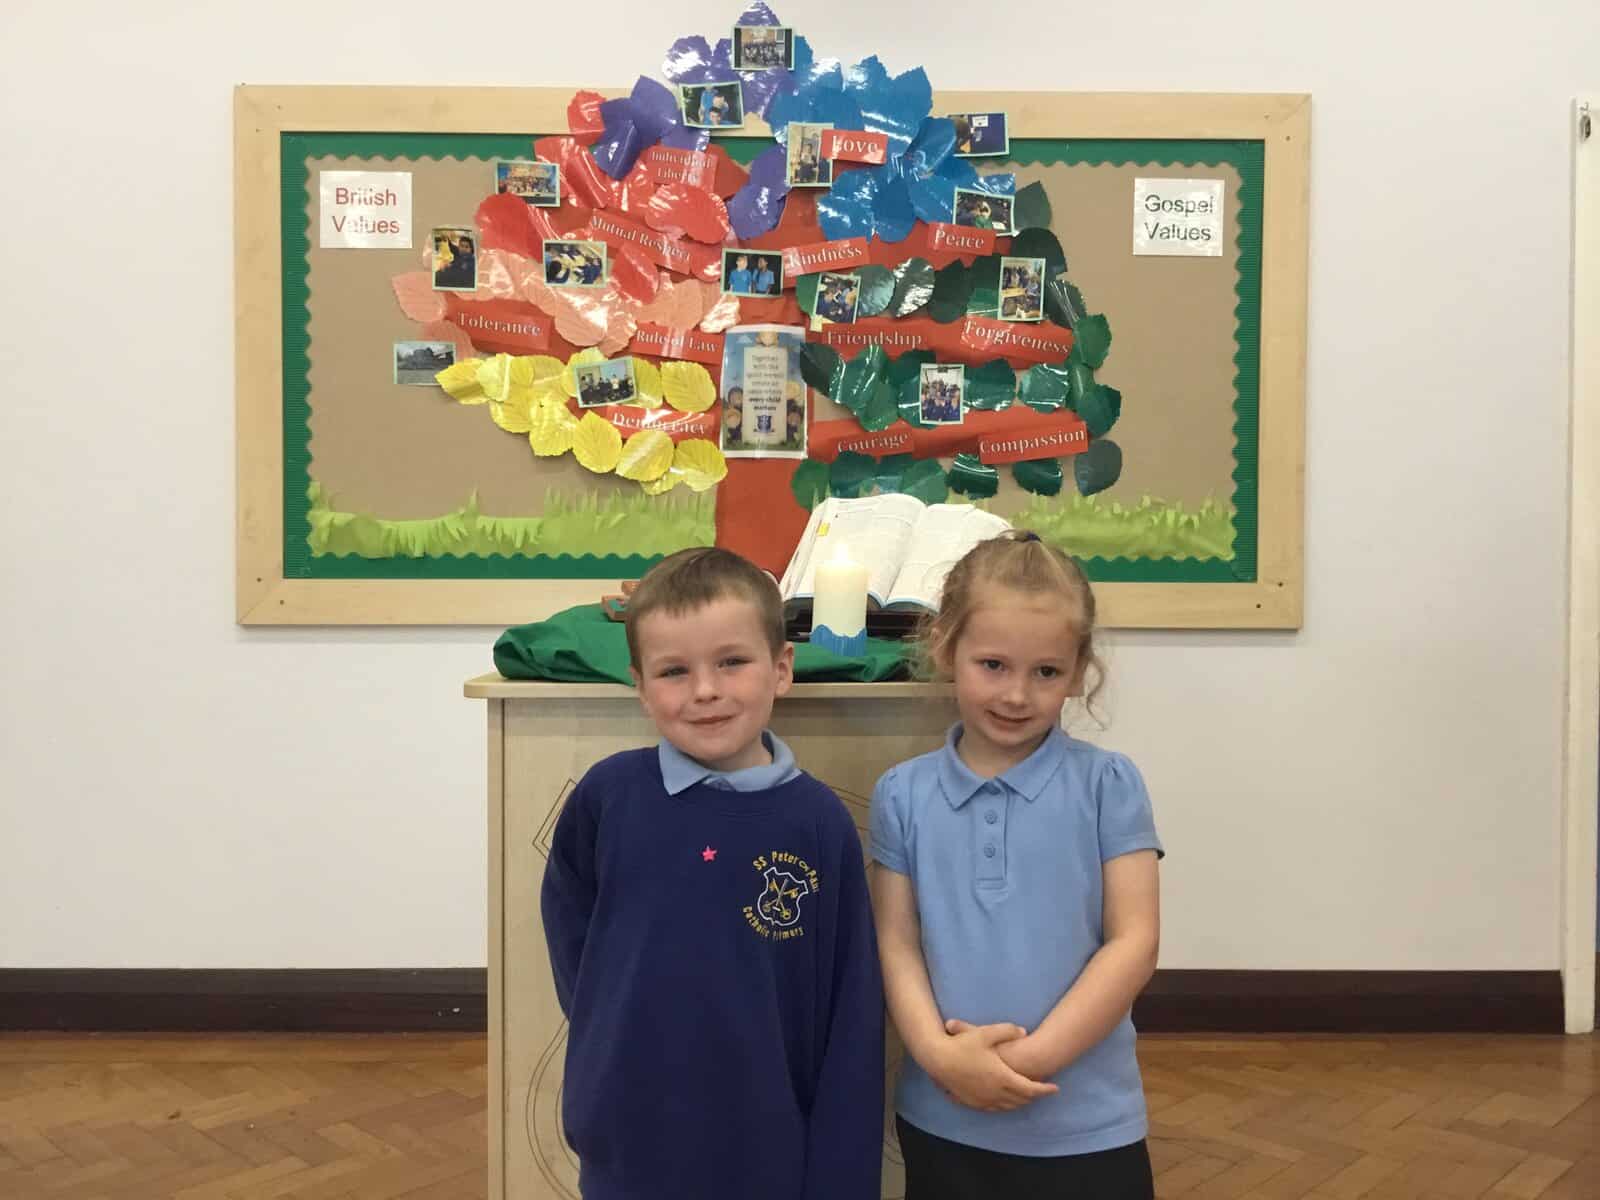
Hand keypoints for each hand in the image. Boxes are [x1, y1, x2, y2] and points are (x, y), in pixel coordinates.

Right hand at [927, 1021, 1058, 1112]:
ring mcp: (983, 1100)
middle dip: (1034, 1095)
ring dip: (1020, 1101)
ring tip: (1026, 1094)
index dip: (1045, 1090)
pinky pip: (994, 1108)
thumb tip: (1024, 1031)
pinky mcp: (972, 1103)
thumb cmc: (962, 1046)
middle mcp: (995, 1093)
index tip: (1056, 1088)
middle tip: (1042, 1090)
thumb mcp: (986, 1033)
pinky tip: (1005, 1099)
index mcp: (1002, 1077)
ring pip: (1008, 1106)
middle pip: (1021, 1099)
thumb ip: (1007, 1030)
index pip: (1031, 1089)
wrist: (938, 1060)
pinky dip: (1005, 1105)